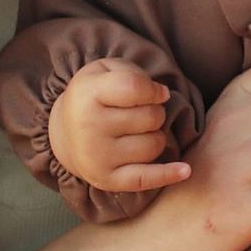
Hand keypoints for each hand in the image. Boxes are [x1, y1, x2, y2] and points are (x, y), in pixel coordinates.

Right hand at [48, 57, 184, 195]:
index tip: (158, 93)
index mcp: (87, 94)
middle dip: (155, 113)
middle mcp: (89, 127)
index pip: (134, 88)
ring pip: (155, 145)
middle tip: (140, 114)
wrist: (65, 133)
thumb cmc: (94, 97)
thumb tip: (163, 95)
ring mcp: (98, 156)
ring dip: (155, 136)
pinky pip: (145, 179)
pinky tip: (185, 170)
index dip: (154, 90)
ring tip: (138, 133)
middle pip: (151, 117)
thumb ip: (133, 73)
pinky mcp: (107, 179)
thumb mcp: (105, 71)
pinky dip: (168, 175)